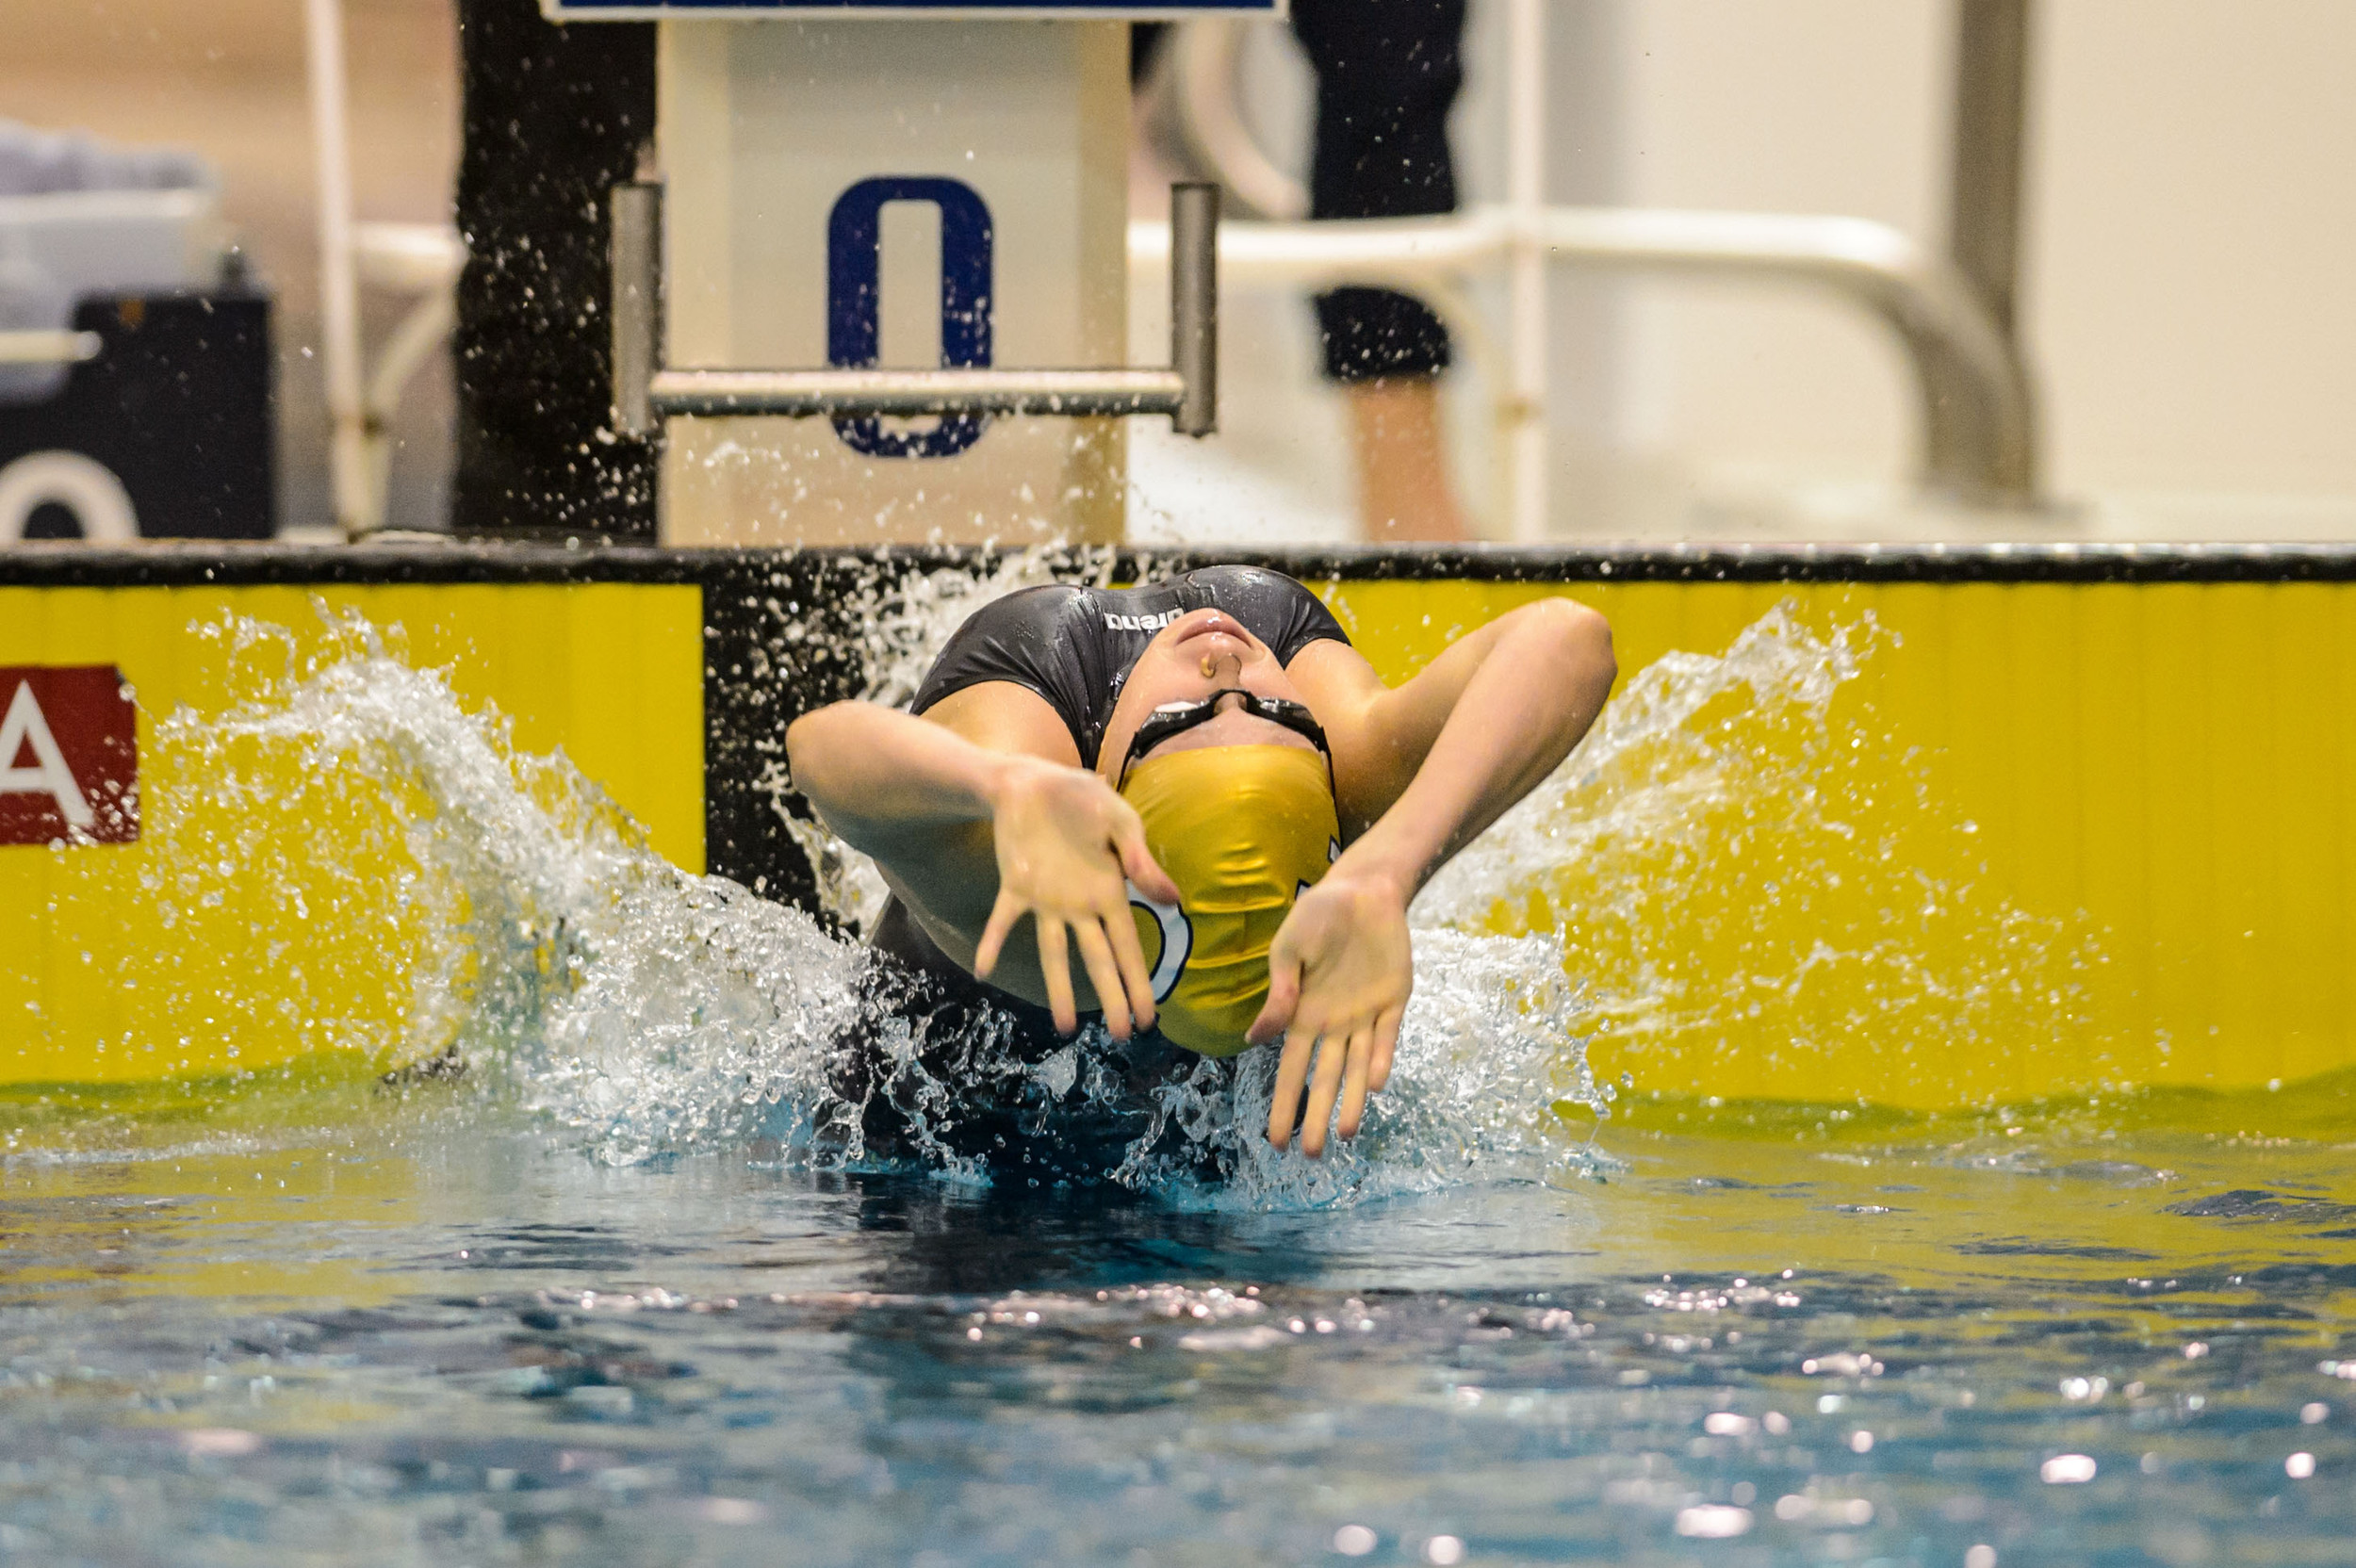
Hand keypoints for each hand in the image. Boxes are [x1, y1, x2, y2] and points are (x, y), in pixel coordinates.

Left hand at [973, 758, 1178, 1038]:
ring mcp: (1047, 901)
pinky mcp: (1015, 888)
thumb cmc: (1082, 798)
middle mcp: (1080, 906)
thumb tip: (1171, 898)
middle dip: (1111, 998)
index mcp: (1111, 892)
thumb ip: (1141, 859)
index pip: (1128, 947)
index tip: (1148, 1018)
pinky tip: (983, 970)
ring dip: (1058, 989)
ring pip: (1054, 953)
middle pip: (1097, 960)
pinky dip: (992, 943)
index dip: (1138, 982)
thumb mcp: (1121, 821)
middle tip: (1120, 1036)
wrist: (1033, 779)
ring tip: (1063, 1028)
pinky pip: (1003, 920)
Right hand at [1249, 866, 1411, 1154]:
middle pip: (1325, 1079)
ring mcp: (1366, 1015)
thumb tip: (1254, 1038)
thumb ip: (1279, 992)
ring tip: (1344, 1136)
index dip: (1284, 1104)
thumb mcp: (1288, 950)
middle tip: (1309, 1156)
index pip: (1291, 1070)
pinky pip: (1388, 1035)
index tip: (1275, 1139)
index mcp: (1303, 1015)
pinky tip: (1376, 1083)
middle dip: (1316, 1116)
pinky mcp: (1395, 1001)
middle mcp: (1334, 1023)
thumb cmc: (1318, 916)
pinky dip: (1382, 1058)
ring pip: (1358, 1067)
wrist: (1363, 890)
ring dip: (1351, 1101)